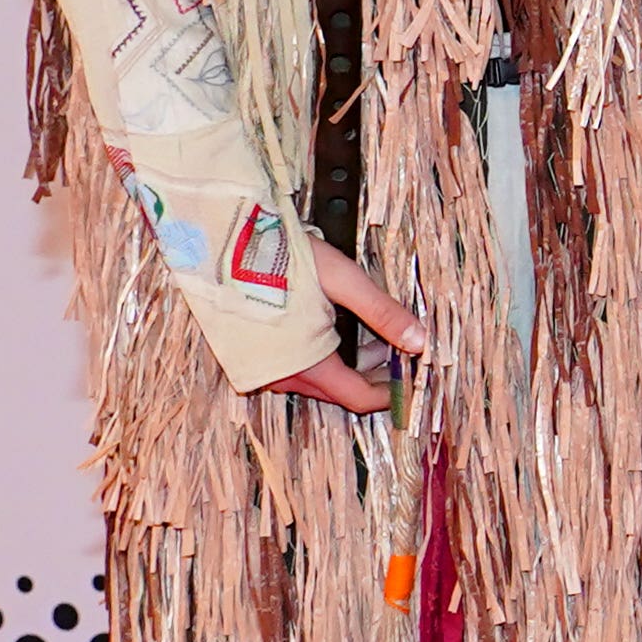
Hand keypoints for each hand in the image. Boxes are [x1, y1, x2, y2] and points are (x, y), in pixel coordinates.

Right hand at [255, 246, 429, 411]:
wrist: (220, 243)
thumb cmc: (280, 256)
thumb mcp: (342, 280)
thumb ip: (383, 313)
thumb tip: (421, 341)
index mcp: (305, 364)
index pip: (359, 398)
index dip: (391, 392)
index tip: (412, 374)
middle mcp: (280, 377)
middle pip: (340, 391)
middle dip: (374, 374)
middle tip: (400, 348)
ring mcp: (261, 369)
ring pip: (318, 380)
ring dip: (349, 364)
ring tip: (373, 335)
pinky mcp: (249, 357)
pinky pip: (295, 368)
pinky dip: (321, 357)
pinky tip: (335, 330)